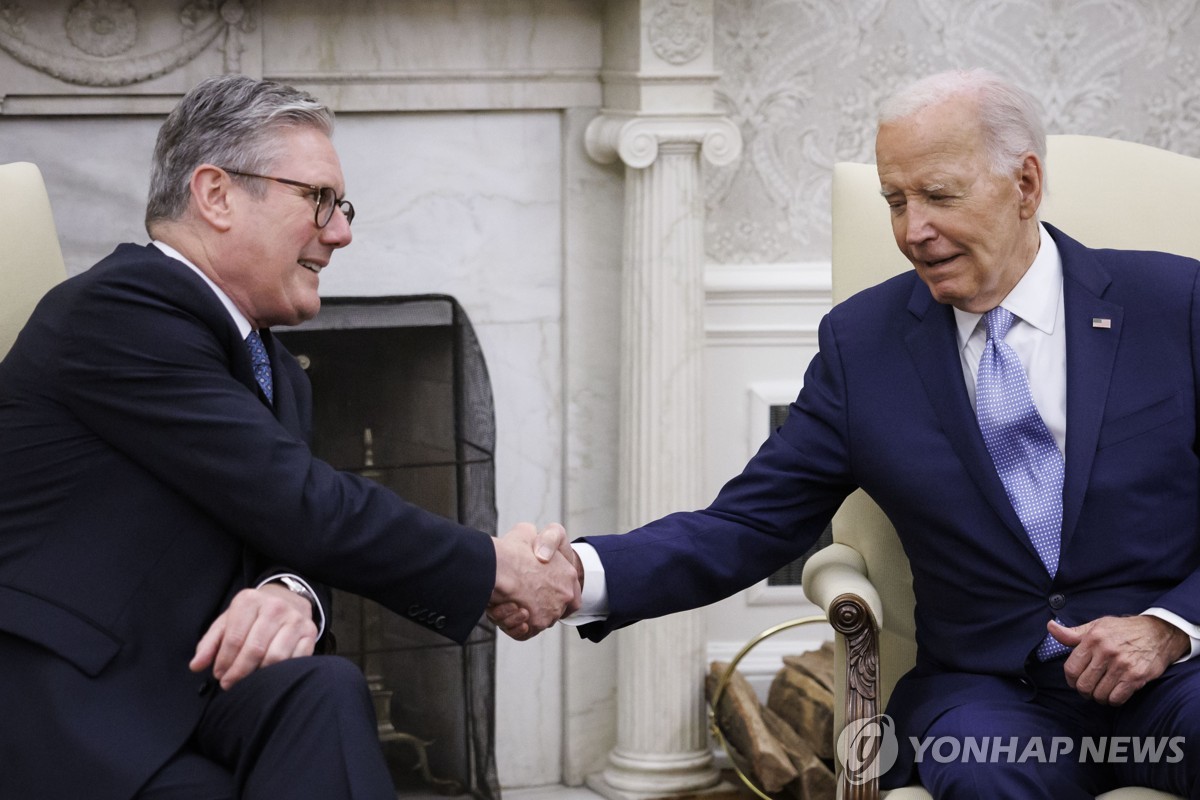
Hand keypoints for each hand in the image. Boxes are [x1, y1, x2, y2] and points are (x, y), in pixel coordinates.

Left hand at [190, 584, 318, 689]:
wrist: (286, 599)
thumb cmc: (251, 616)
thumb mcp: (227, 622)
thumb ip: (209, 643)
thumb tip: (196, 666)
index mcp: (249, 600)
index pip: (233, 639)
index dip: (224, 662)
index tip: (219, 675)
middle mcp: (274, 607)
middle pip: (254, 650)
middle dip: (239, 672)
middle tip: (229, 684)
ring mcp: (295, 619)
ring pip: (275, 657)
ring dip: (259, 676)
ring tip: (248, 682)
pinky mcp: (310, 632)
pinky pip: (295, 659)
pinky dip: (281, 672)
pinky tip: (270, 676)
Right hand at [488, 522, 580, 640]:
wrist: (497, 568)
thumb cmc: (512, 550)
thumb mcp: (528, 532)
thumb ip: (536, 540)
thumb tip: (537, 548)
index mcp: (568, 574)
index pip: (571, 592)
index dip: (556, 591)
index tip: (540, 589)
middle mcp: (564, 595)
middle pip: (553, 608)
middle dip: (535, 605)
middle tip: (517, 597)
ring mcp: (550, 612)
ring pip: (536, 621)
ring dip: (520, 615)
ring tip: (505, 602)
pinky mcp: (535, 625)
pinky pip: (524, 632)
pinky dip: (514, 626)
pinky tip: (505, 612)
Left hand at [1051, 615, 1189, 705]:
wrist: (1158, 633)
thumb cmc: (1123, 630)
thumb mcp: (1096, 626)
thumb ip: (1073, 633)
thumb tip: (1050, 627)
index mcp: (1093, 638)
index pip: (1070, 668)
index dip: (1070, 679)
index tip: (1075, 681)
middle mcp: (1106, 652)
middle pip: (1083, 684)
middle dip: (1084, 691)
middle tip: (1089, 689)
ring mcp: (1122, 665)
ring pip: (1099, 694)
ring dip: (1099, 697)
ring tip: (1102, 691)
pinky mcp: (1136, 677)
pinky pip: (1117, 698)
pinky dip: (1113, 700)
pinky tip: (1114, 694)